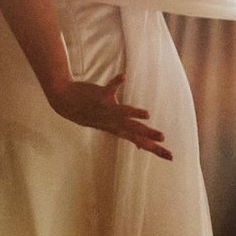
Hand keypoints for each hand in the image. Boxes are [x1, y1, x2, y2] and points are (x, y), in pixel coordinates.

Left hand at [46, 73, 171, 159]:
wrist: (65, 102)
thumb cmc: (91, 113)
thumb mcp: (110, 127)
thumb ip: (127, 134)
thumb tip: (139, 145)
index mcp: (117, 130)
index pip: (139, 143)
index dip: (155, 150)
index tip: (171, 157)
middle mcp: (112, 122)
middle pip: (133, 131)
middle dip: (148, 135)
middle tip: (163, 139)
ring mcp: (105, 110)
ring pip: (121, 113)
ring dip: (133, 114)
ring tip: (147, 114)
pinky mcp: (98, 97)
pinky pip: (108, 90)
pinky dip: (115, 83)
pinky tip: (123, 77)